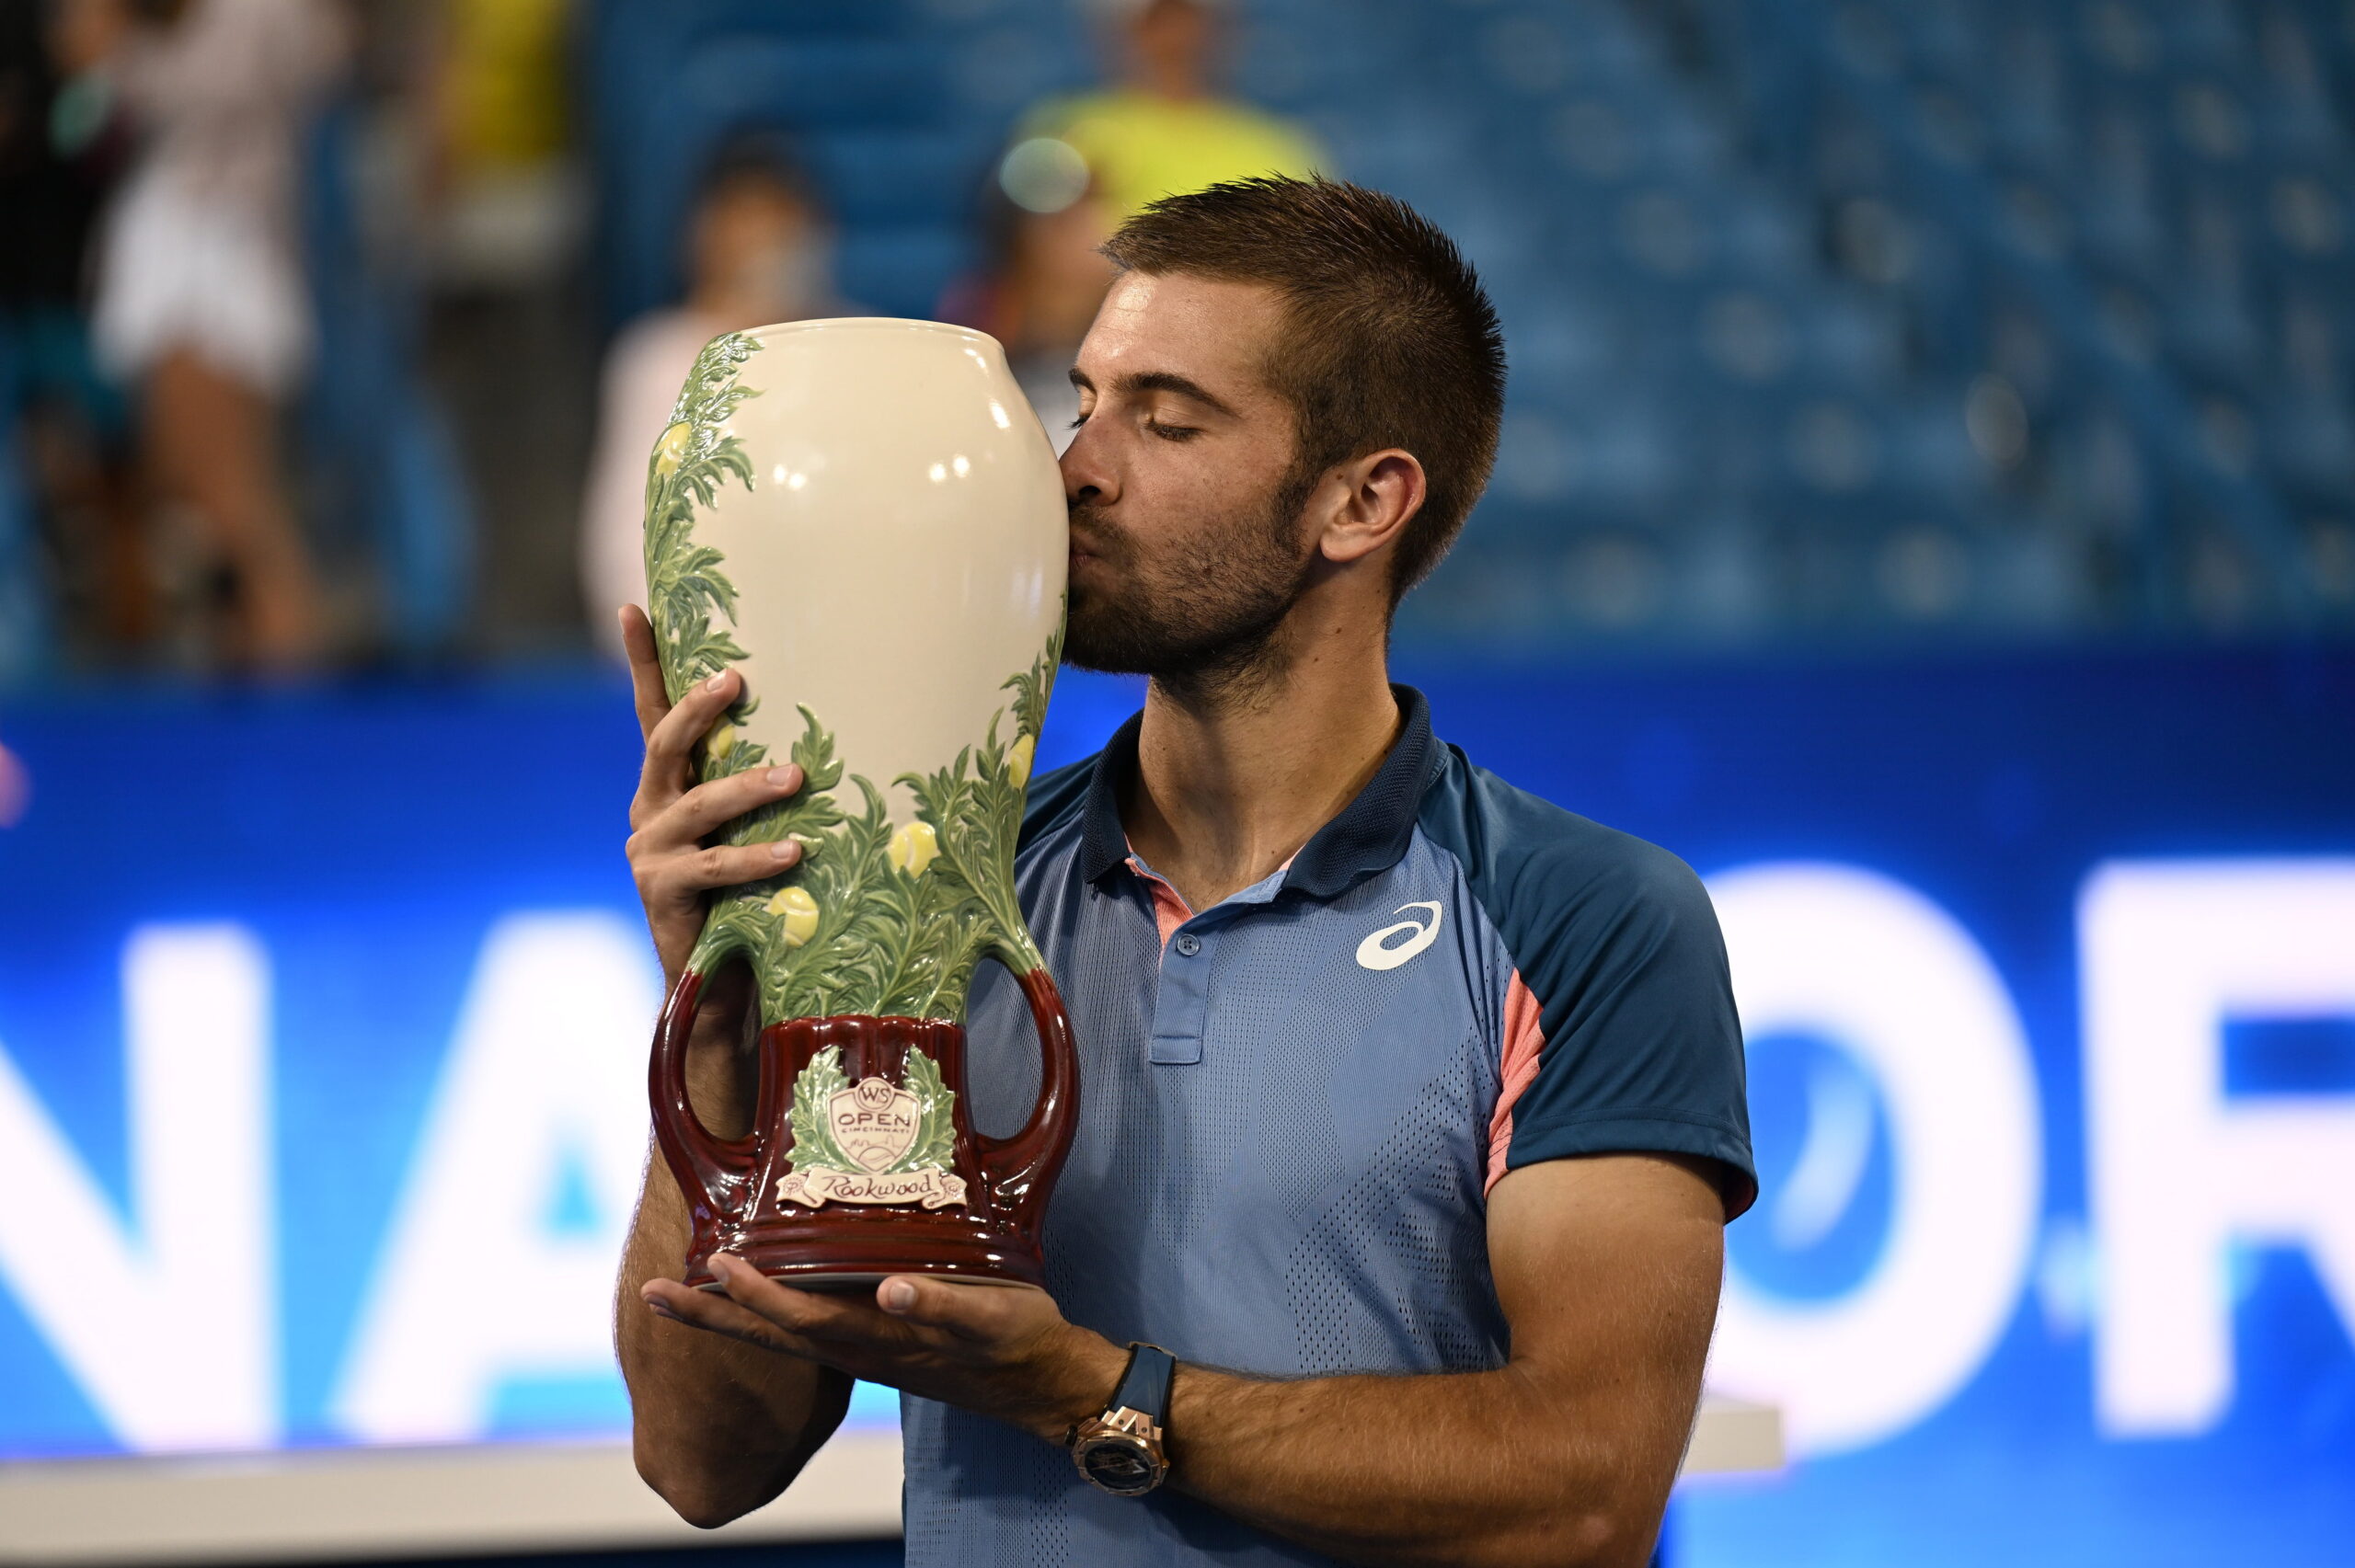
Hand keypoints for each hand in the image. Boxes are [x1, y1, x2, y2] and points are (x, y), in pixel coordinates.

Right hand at [621, 605, 805, 984]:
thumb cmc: (746, 893)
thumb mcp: (746, 827)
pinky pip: (716, 865)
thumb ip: (757, 786)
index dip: (642, 662)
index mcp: (666, 786)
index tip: (633, 606)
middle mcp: (650, 809)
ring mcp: (650, 849)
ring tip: (797, 776)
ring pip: (701, 805)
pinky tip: (796, 850)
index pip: (651, 714)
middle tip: (736, 679)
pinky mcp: (662, 890)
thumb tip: (826, 738)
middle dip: (698, 707)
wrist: (717, 975)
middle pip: (664, 743)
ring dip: (750, 788)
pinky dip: (758, 856)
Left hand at [641, 1256, 1128, 1443]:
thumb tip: (892, 1290)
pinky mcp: (878, 1340)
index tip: (713, 1264)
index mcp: (877, 1339)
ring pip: (783, 1333)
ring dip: (731, 1314)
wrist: (1044, 1382)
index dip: (752, 1295)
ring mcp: (864, 1347)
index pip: (796, 1319)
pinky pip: (813, 1326)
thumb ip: (942, 1306)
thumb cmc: (1018, 1343)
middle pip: (768, 1333)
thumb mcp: (989, 1319)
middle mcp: (858, 1346)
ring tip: (685, 1287)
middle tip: (651, 1290)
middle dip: (709, 1314)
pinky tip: (760, 1289)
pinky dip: (776, 1310)